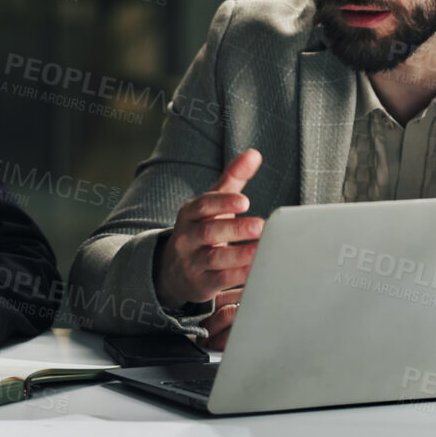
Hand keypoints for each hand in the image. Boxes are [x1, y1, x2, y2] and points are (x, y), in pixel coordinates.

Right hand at [153, 148, 263, 343]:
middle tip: (260, 225)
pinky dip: (239, 276)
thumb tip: (254, 153)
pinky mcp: (201, 284)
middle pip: (209, 232)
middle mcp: (186, 237)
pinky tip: (258, 270)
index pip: (203, 205)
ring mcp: (192, 262)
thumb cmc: (202, 228)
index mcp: (189, 214)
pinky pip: (220, 280)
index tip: (244, 201)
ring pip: (214, 259)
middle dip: (234, 228)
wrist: (174, 270)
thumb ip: (233, 178)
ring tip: (261, 250)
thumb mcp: (212, 203)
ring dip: (239, 255)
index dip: (222, 202)